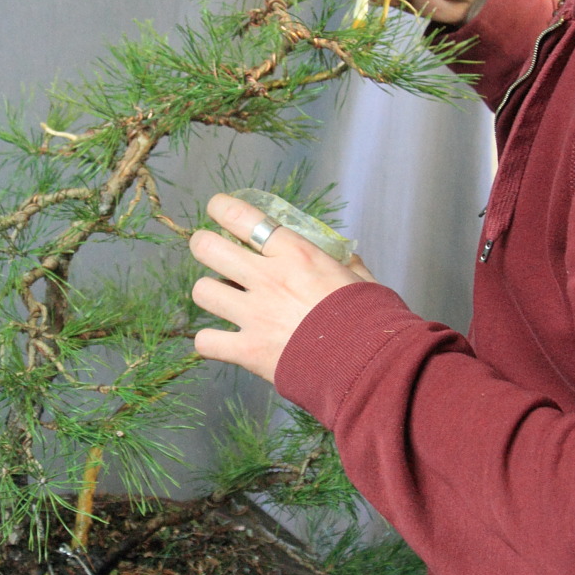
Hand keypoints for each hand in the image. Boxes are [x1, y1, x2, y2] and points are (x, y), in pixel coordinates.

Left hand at [189, 193, 375, 382]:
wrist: (370, 366)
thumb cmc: (372, 319)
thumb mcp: (360, 277)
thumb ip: (344, 263)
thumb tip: (340, 258)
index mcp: (295, 254)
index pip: (242, 217)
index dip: (221, 208)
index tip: (216, 208)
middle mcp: (268, 279)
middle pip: (207, 248)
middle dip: (204, 246)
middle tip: (211, 252)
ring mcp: (254, 315)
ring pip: (202, 291)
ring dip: (211, 293)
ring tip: (223, 298)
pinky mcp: (248, 351)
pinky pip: (206, 341)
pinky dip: (211, 341)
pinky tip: (224, 340)